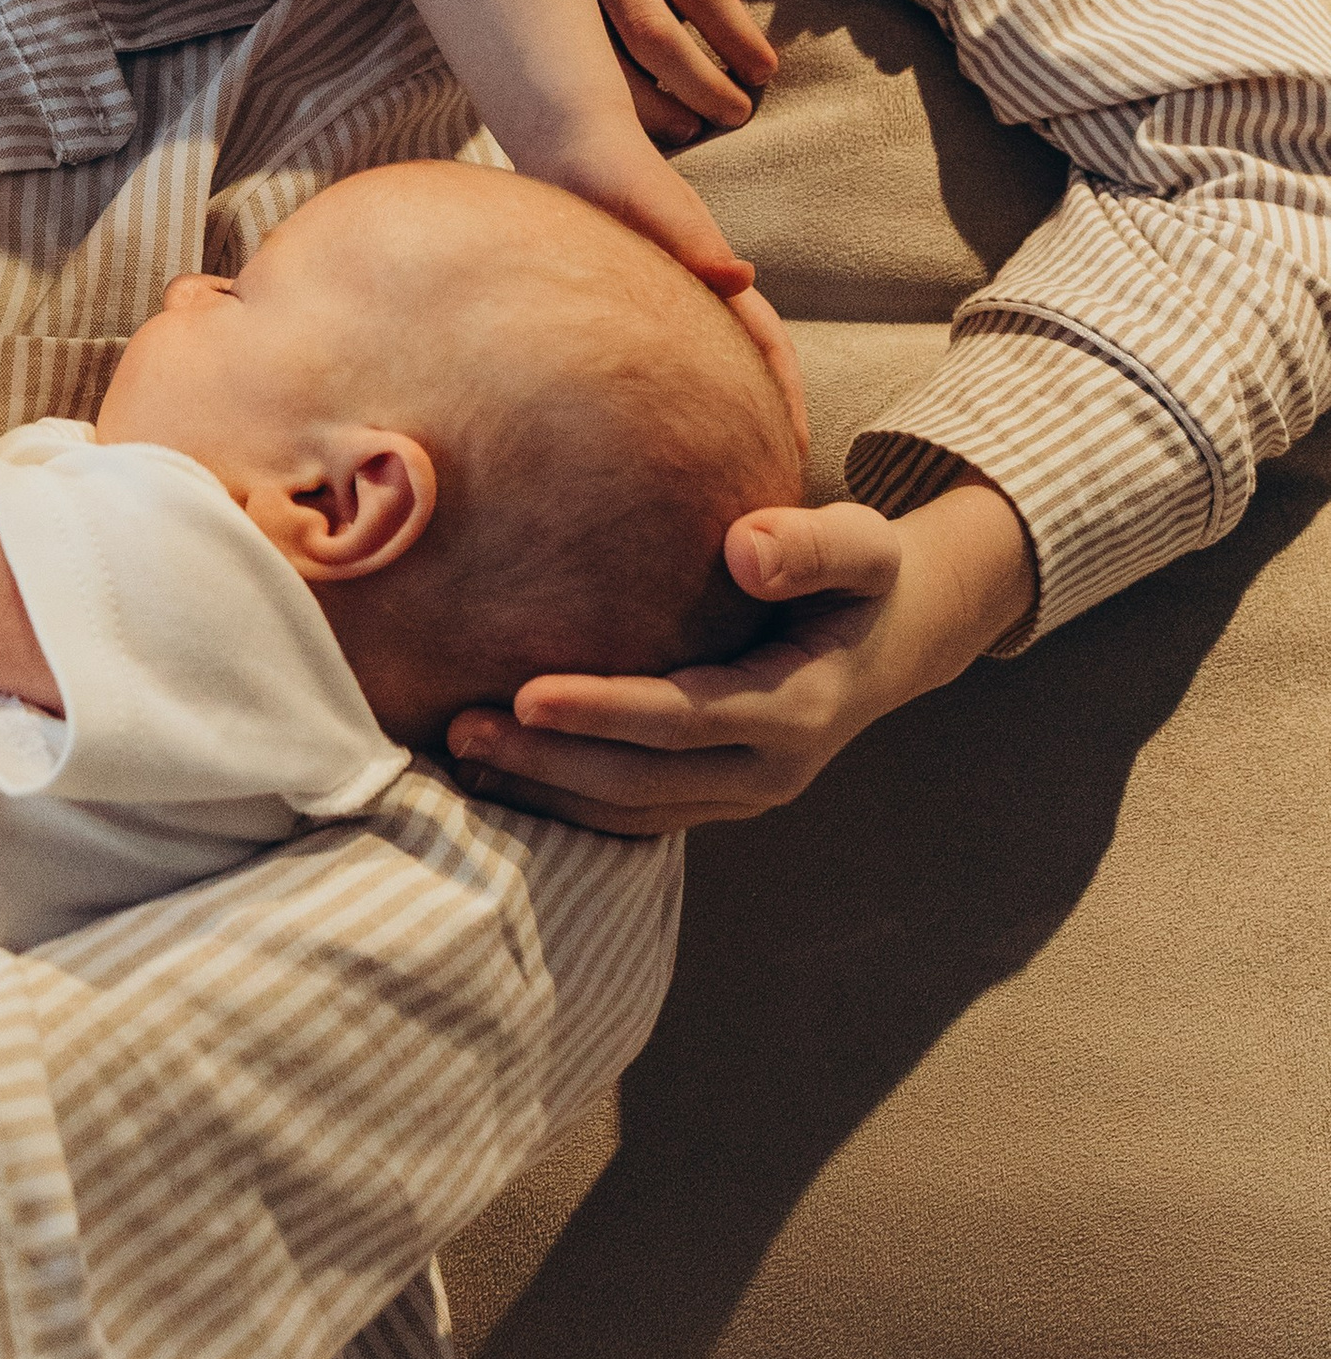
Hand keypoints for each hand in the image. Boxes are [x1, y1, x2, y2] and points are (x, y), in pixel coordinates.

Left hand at [445, 475, 1036, 833]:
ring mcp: (743, 794)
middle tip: (460, 728)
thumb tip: (746, 548)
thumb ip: (812, 543)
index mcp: (800, 709)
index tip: (526, 693)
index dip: (603, 712)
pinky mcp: (718, 797)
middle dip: (549, 762)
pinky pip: (635, 815)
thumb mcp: (864, 543)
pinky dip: (566, 803)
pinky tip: (501, 774)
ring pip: (631, 812)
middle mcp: (771, 770)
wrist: (898, 637)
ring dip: (545, 791)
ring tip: (459, 754)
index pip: (683, 719)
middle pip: (643, 780)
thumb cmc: (865, 575)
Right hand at [535, 0, 795, 143]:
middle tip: (736, 112)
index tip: (765, 71)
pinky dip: (596, 98)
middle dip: (699, 82)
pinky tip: (624, 120)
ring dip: (648, 105)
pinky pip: (560, 62)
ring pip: (601, 58)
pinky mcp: (522, 1)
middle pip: (652, 31)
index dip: (734, 34)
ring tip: (688, 127)